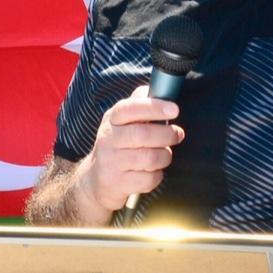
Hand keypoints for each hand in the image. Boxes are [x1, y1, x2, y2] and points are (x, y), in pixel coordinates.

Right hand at [77, 87, 182, 214]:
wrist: (96, 180)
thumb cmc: (117, 147)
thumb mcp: (121, 123)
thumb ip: (138, 105)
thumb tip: (156, 88)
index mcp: (112, 120)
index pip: (129, 108)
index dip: (153, 107)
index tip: (174, 109)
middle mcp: (108, 139)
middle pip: (143, 134)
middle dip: (167, 134)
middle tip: (177, 134)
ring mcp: (111, 162)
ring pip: (149, 158)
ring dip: (165, 156)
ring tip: (164, 154)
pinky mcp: (117, 184)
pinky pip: (148, 179)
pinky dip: (157, 176)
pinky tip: (152, 171)